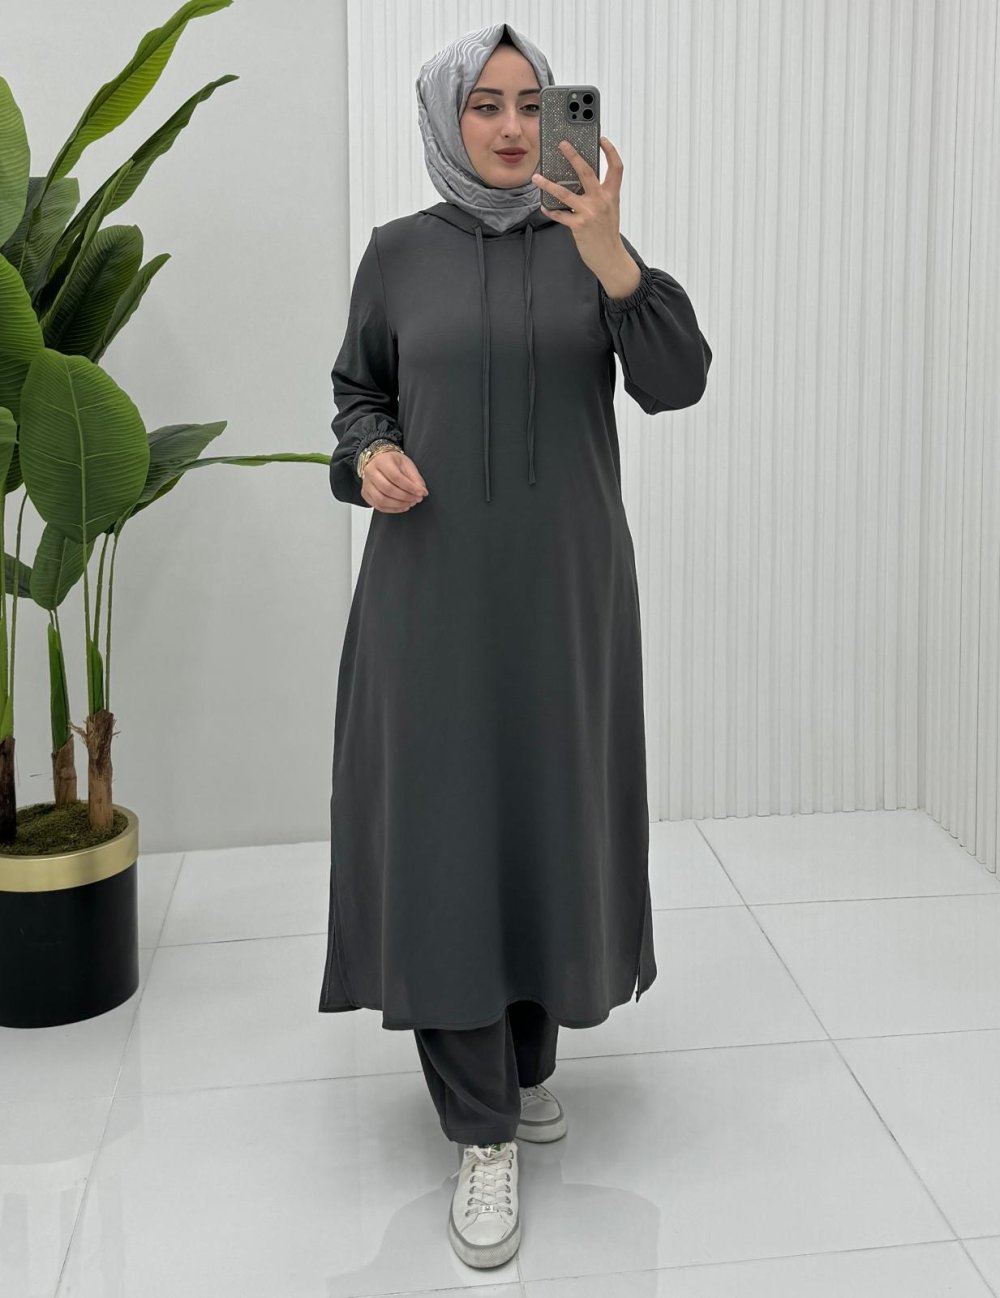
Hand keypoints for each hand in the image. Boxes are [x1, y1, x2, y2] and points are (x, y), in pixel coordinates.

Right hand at [361, 448, 428, 512]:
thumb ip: (415, 477)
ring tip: (410, 503)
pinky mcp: (365, 493)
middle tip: (416, 499)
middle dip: (405, 497)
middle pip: (388, 489)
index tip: (421, 493)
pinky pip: (378, 506)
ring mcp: (366, 484)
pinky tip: (402, 507)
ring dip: (399, 505)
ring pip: (381, 500)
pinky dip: (392, 509)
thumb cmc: (392, 461)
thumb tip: (422, 491)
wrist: (378, 460)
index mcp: (382, 461)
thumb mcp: (406, 464)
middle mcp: (370, 472)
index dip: (410, 487)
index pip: (396, 477)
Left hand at [531, 137, 624, 279]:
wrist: (611, 258)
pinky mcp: (579, 226)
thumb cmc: (607, 234)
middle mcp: (601, 201)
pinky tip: (543, 206)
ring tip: (536, 177)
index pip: (615, 168)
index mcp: (612, 195)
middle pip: (586, 171)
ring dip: (548, 184)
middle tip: (562, 144)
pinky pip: (560, 214)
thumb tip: (579, 183)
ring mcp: (589, 213)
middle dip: (573, 155)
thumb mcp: (609, 211)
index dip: (610, 151)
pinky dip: (550, 210)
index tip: (601, 139)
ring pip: (565, 193)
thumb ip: (599, 195)